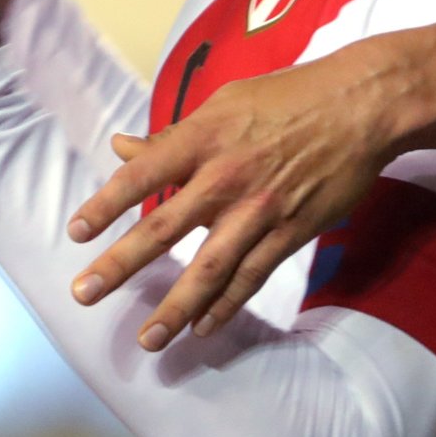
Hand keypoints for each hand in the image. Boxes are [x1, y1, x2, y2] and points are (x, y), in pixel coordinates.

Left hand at [64, 45, 403, 350]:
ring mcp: (258, 210)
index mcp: (203, 138)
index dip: (106, 205)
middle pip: (163, 230)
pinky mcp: (290, 232)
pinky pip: (251, 276)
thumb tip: (122, 148)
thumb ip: (173, 136)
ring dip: (174, 308)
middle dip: (119, 266)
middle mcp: (225, 177)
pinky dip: (226, 306)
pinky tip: (204, 328)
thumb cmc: (289, 97)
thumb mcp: (225, 103)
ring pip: (208, 269)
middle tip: (84, 295)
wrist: (360, 107)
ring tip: (148, 339)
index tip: (75, 233)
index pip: (142, 175)